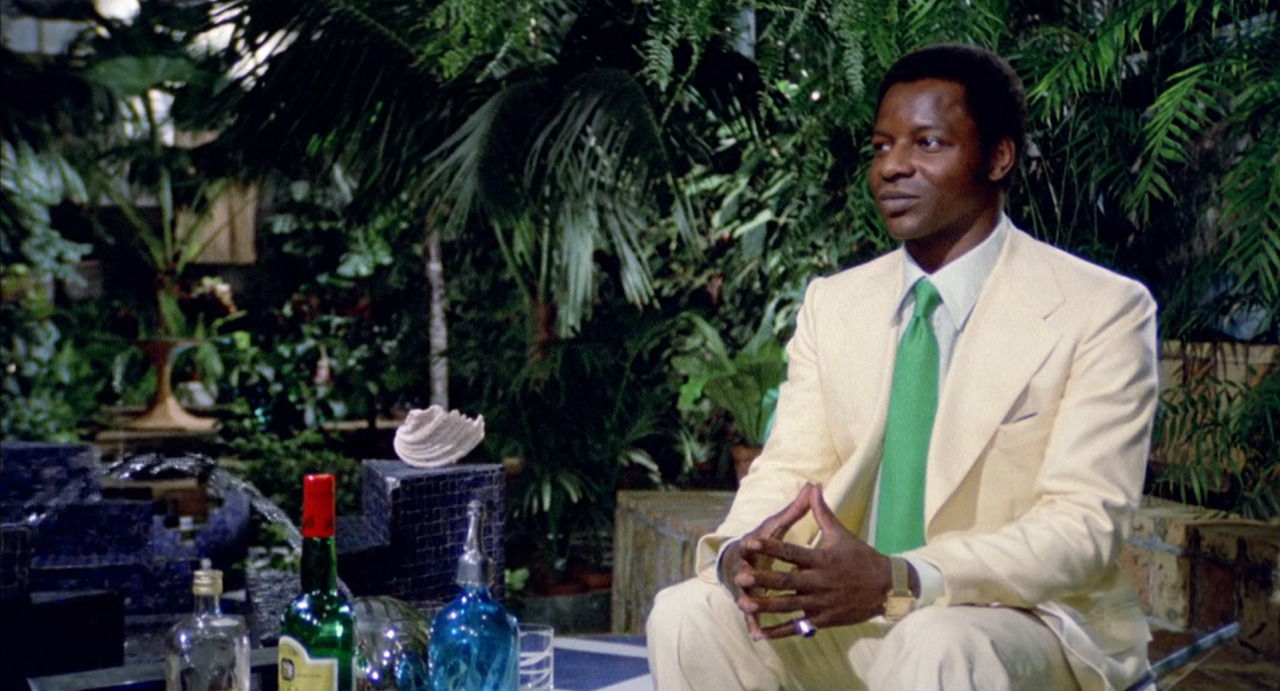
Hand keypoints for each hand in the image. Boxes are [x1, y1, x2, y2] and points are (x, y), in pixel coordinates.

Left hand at [735, 484, 893, 638]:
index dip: (770, 547)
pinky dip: (778, 631)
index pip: (791, 552)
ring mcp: (821, 603)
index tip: (750, 542)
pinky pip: (797, 626)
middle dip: (762, 580)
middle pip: (786, 581)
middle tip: (740, 576)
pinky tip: (759, 633)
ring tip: (743, 604)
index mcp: (821, 559)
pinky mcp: (823, 620)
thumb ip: (821, 513)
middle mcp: (819, 582)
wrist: (886, 587)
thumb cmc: (860, 557)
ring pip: (788, 606)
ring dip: (765, 607)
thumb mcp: (841, 534)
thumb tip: (812, 487)